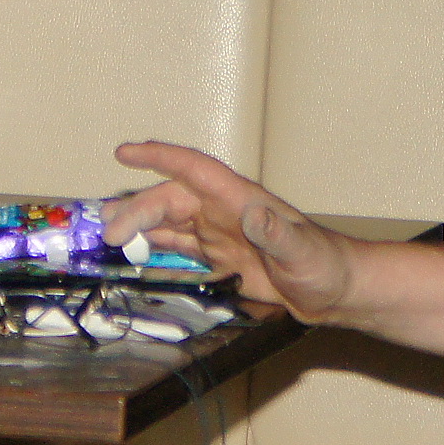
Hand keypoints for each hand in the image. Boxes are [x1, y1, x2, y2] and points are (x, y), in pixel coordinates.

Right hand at [105, 141, 353, 323]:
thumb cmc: (325, 265)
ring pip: (170, 222)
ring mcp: (221, 233)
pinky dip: (156, 247)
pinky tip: (137, 253)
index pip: (194, 169)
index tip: (126, 153)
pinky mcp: (221, 257)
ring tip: (108, 233)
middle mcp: (225, 212)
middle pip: (171, 201)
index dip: (160, 158)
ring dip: (141, 225)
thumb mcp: (303, 252)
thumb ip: (278, 235)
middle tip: (110, 231)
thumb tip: (254, 215)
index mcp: (240, 200)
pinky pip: (181, 247)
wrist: (334, 291)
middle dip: (138, 210)